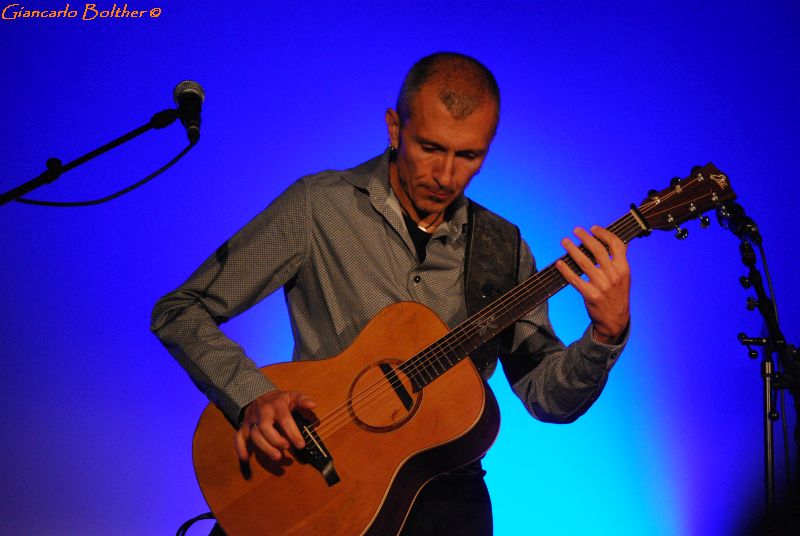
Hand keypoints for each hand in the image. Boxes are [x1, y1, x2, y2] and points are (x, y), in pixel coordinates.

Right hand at [235, 390, 316, 462]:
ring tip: (277, 457)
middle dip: (276, 440)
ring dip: (264, 447)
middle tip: (287, 448)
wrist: (260, 396)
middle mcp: (262, 412)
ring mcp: (251, 420)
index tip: (301, 445)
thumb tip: (313, 405)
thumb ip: (303, 400)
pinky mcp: (243, 427)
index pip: (284, 419)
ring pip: (254, 434)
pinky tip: (246, 458)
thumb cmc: (279, 400)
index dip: (293, 433)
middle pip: (265, 427)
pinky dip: (240, 448)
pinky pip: (238, 437)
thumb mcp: (292, 396)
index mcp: (276, 405)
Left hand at [555, 226, 629, 343]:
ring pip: (584, 262)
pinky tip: (559, 263)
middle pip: (598, 250)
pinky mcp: (591, 295)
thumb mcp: (624, 277)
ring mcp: (602, 286)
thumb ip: (621, 259)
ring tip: (564, 241)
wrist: (615, 320)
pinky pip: (575, 280)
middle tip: (576, 230)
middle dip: (585, 237)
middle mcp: (614, 276)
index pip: (616, 244)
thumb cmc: (618, 295)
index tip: (593, 228)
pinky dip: (566, 270)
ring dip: (572, 249)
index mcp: (624, 269)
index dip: (604, 234)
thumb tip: (622, 241)